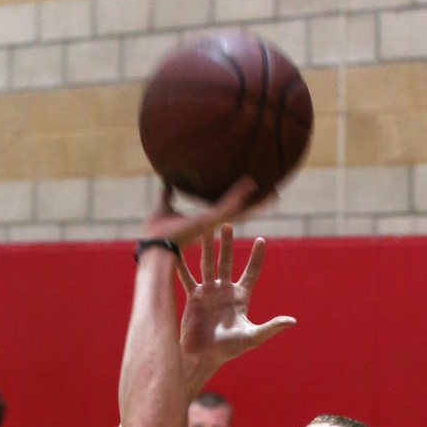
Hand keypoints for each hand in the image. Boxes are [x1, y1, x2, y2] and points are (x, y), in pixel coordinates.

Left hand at [140, 179, 259, 250]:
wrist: (153, 246)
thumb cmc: (156, 233)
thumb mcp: (163, 206)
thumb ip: (167, 195)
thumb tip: (166, 180)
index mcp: (204, 224)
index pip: (226, 212)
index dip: (238, 203)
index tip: (250, 194)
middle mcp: (212, 226)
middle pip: (239, 214)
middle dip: (255, 204)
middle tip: (270, 195)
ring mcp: (213, 225)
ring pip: (241, 212)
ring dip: (257, 202)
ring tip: (273, 193)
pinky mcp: (211, 222)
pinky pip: (230, 206)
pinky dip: (239, 194)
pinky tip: (251, 183)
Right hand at [178, 225, 294, 377]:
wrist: (203, 357)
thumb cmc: (229, 349)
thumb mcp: (252, 337)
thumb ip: (271, 327)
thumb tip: (292, 322)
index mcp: (240, 297)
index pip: (251, 272)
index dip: (256, 258)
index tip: (261, 240)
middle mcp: (224, 291)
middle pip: (227, 262)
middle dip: (227, 244)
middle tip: (227, 224)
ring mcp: (208, 292)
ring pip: (208, 264)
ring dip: (206, 247)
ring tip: (205, 228)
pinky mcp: (193, 297)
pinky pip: (187, 277)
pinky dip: (182, 265)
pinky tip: (177, 250)